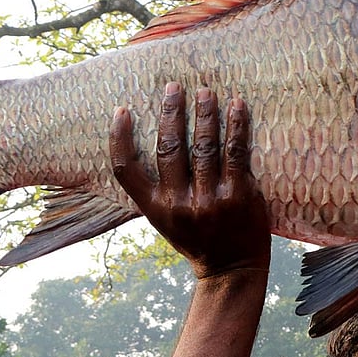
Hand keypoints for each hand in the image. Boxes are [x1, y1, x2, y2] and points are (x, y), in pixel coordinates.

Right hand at [110, 82, 270, 278]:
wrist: (232, 269)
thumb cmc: (198, 239)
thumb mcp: (167, 219)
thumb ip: (159, 189)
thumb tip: (156, 140)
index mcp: (155, 208)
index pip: (126, 170)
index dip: (119, 139)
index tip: (121, 110)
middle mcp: (179, 204)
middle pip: (169, 148)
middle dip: (171, 112)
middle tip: (174, 87)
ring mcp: (210, 200)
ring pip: (203, 146)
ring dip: (205, 113)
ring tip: (206, 92)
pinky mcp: (239, 196)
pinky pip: (236, 153)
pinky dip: (236, 126)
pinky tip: (237, 106)